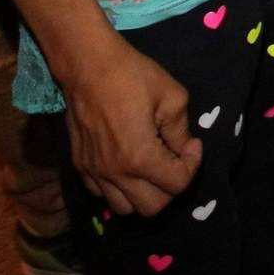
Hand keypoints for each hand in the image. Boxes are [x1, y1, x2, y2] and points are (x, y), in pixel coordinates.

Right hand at [57, 33, 202, 216]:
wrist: (87, 66)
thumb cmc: (133, 76)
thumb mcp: (172, 97)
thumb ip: (181, 131)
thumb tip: (185, 150)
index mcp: (140, 158)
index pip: (177, 185)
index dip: (192, 166)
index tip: (193, 144)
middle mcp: (115, 173)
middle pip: (152, 207)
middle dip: (171, 187)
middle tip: (174, 160)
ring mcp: (94, 172)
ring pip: (125, 208)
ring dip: (144, 193)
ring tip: (152, 167)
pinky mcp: (80, 166)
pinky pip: (103, 194)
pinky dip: (119, 188)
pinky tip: (127, 164)